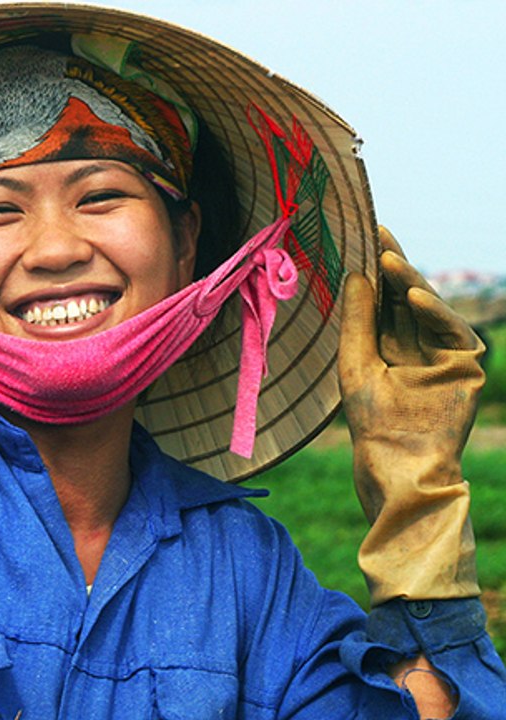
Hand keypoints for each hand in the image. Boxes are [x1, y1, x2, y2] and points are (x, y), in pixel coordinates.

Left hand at [338, 226, 482, 603]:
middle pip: (407, 296)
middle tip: (381, 233)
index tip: (365, 237)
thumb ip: (358, 320)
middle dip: (395, 265)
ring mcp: (443, 353)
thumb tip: (356, 273)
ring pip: (429, 308)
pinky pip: (452, 330)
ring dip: (411, 282)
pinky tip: (414, 295)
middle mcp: (416, 344)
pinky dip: (434, 311)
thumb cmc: (371, 421)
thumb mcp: (355, 362)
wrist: (396, 462)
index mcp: (388, 343)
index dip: (377, 269)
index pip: (384, 298)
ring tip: (391, 260)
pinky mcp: (466, 365)